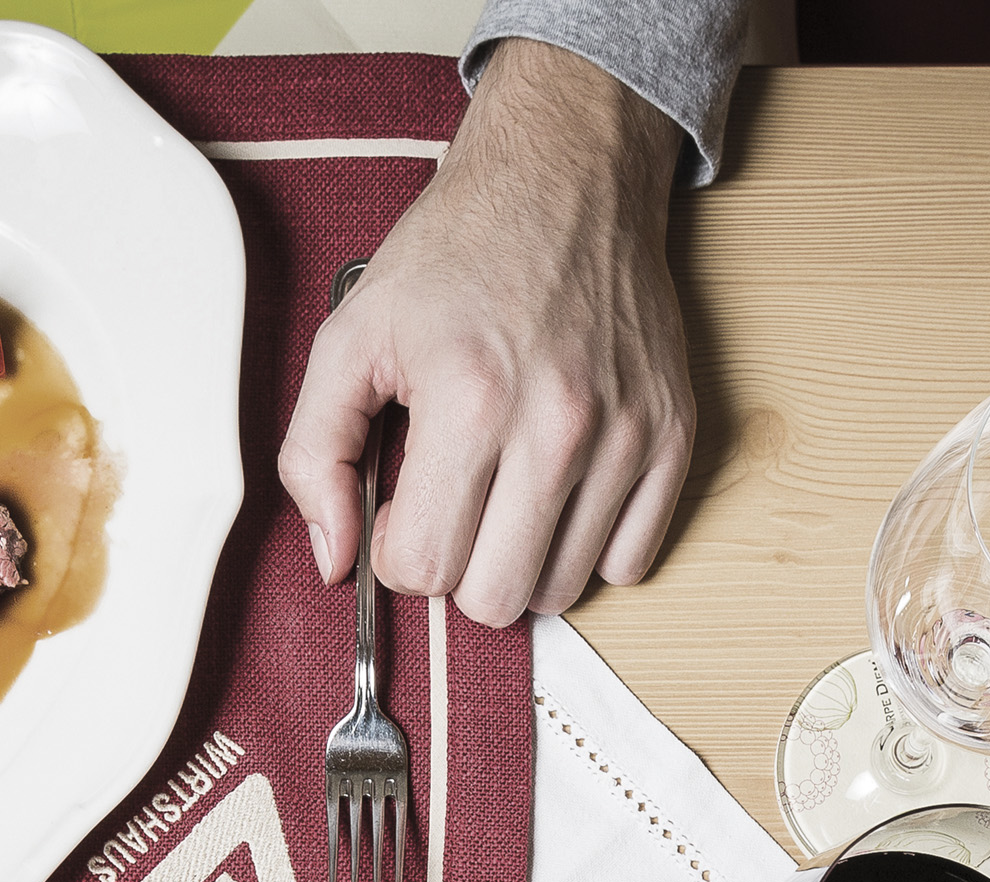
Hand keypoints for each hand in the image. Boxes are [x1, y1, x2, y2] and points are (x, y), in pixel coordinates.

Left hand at [275, 37, 693, 628]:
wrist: (564, 174)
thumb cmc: (457, 253)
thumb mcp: (350, 336)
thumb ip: (314, 455)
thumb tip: (334, 559)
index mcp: (470, 401)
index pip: (425, 568)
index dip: (398, 551)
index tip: (403, 506)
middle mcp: (559, 425)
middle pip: (496, 600)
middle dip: (459, 568)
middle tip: (452, 504)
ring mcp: (626, 432)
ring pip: (561, 589)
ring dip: (521, 559)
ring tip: (504, 491)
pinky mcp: (674, 432)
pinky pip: (631, 561)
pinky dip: (589, 546)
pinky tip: (559, 491)